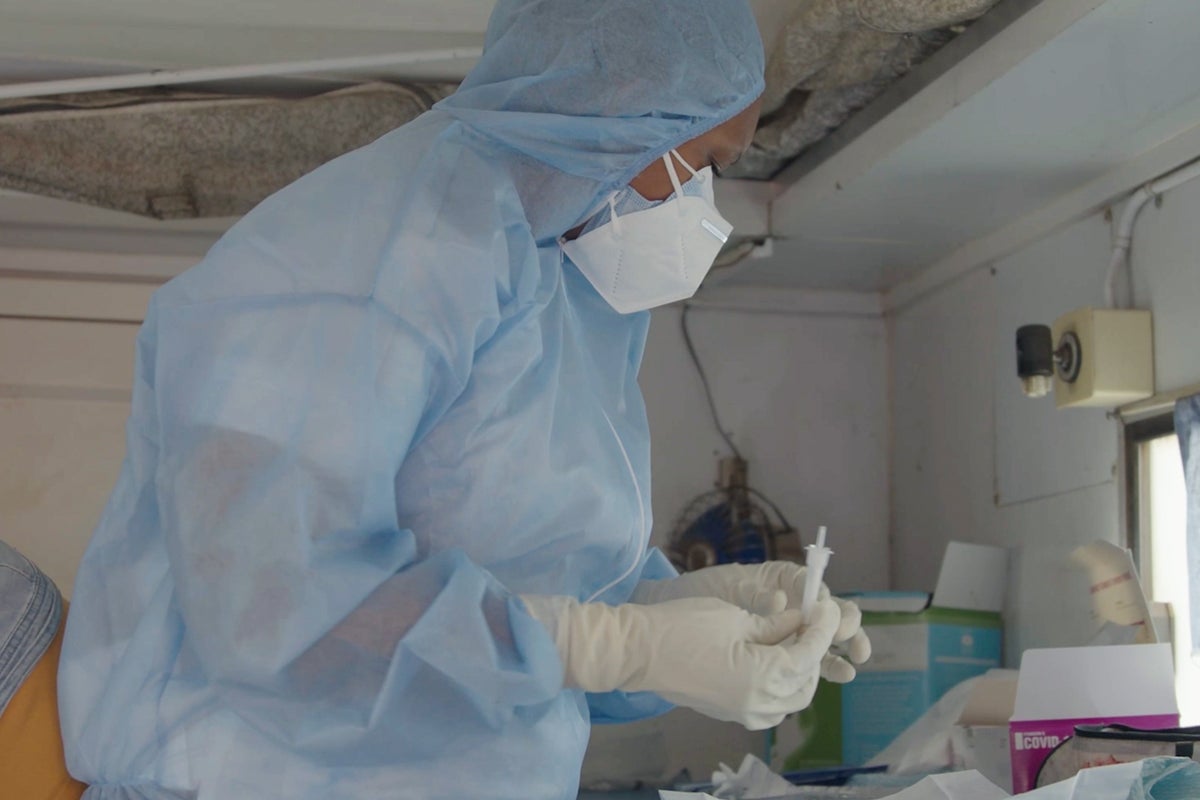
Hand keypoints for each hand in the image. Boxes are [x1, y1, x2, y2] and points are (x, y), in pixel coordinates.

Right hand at [520, 594, 841, 729]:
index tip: (829, 607)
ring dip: (799, 673)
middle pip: (805, 683)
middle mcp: (758, 703)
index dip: (823, 628)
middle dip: (814, 653)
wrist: (638, 651)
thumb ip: (775, 624)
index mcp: (762, 676)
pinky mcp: (729, 712)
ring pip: (790, 700)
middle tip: (812, 622)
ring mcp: (742, 712)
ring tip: (793, 641)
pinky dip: (780, 689)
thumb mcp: (735, 617)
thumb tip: (802, 622)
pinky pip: (769, 707)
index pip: (808, 654)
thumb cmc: (683, 625)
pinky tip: (772, 663)